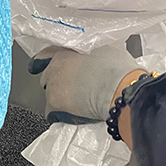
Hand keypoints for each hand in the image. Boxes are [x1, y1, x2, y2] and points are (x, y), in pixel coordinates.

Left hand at [28, 45, 142, 123]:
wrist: (119, 88)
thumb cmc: (117, 68)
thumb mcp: (104, 50)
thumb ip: (90, 54)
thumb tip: (94, 57)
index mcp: (64, 53)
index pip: (46, 56)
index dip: (48, 62)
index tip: (45, 66)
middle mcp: (53, 68)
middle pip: (46, 77)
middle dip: (56, 81)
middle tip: (73, 87)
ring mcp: (52, 88)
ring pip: (49, 95)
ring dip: (59, 98)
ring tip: (76, 103)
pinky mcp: (54, 105)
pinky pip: (51, 113)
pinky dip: (59, 114)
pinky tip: (70, 116)